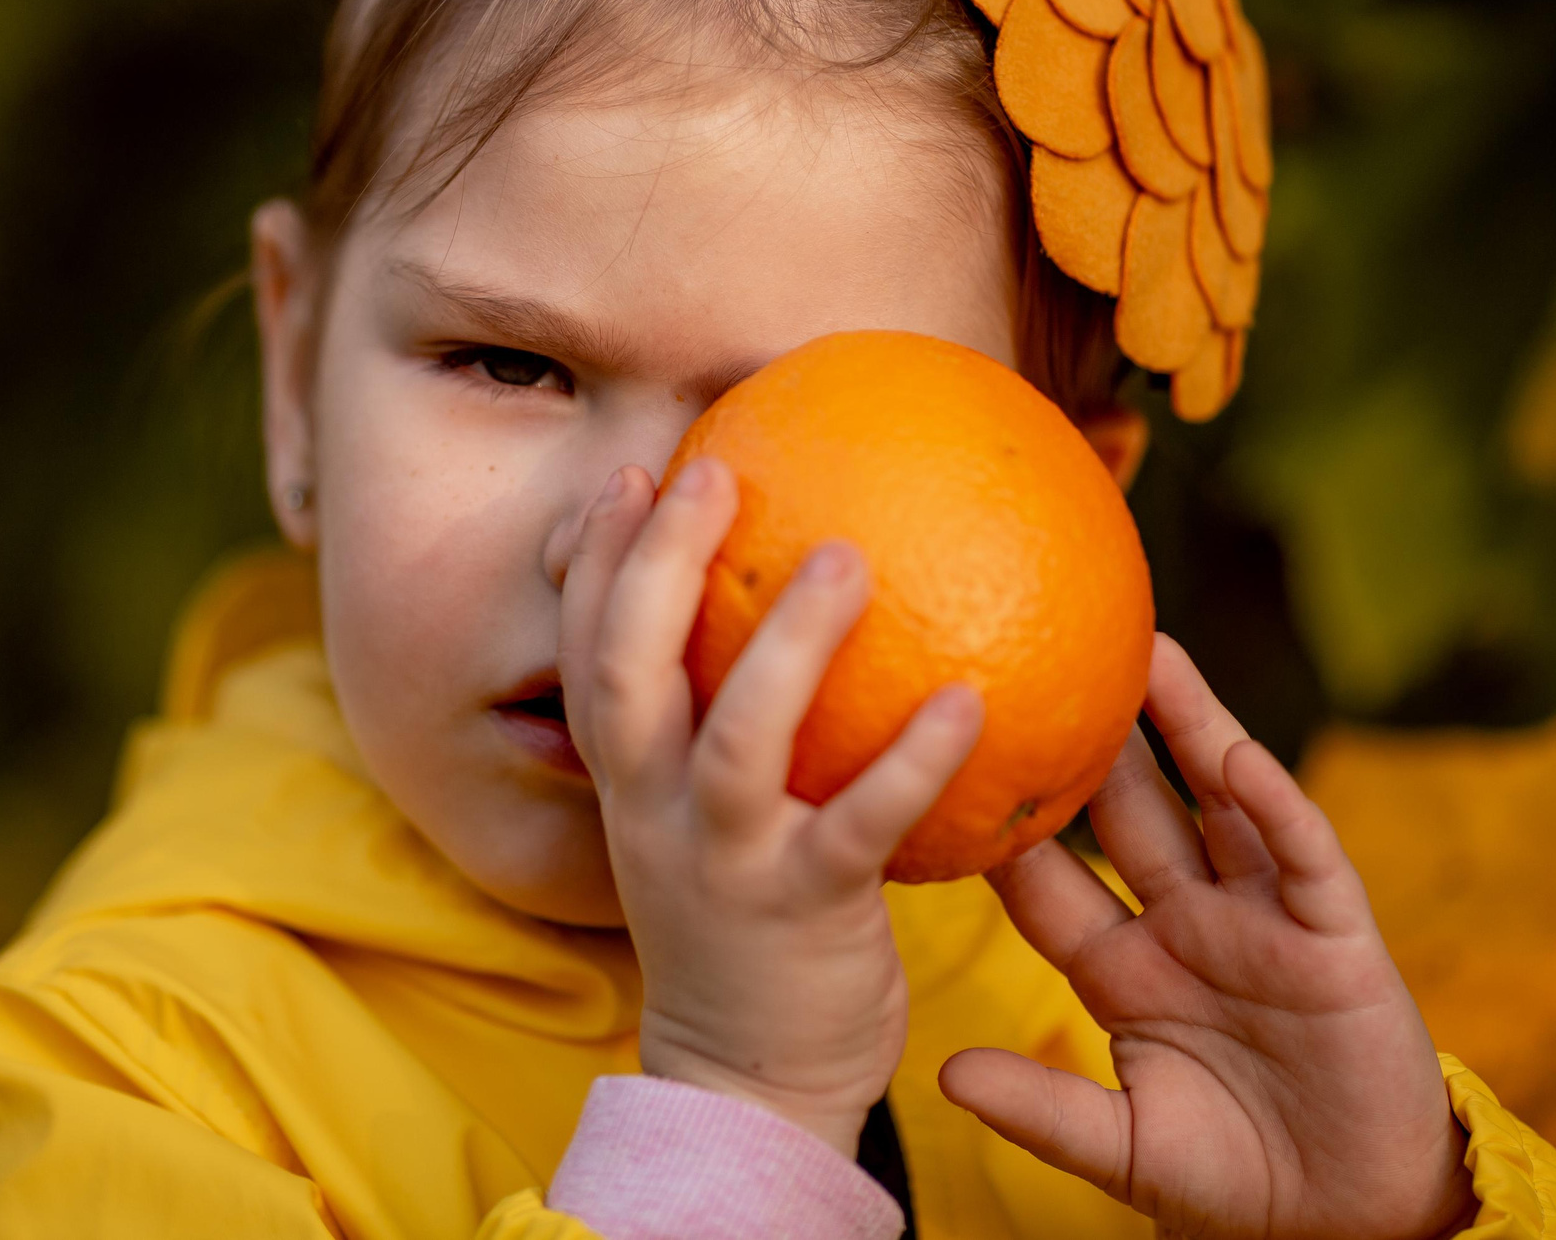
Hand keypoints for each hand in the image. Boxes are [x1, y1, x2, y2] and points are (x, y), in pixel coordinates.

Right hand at [558, 457, 984, 1154]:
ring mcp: (724, 863)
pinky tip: (970, 701)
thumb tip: (789, 609)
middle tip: (712, 471)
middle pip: (626, 670)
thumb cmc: (742, 924)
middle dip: (655, 565)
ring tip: (849, 558)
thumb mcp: (700, 821)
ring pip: (738, 738)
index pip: (585, 652)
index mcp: (628, 783)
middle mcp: (656, 812)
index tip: (631, 475)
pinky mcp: (806, 911)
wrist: (747, 1085)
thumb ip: (722, 727)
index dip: (593, 561)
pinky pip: (863, 825)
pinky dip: (913, 762)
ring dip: (789, 645)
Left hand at [940, 635, 1476, 1239]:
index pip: (1051, 882)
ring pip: (1217, 804)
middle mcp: (1189, 926)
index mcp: (1126, 970)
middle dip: (1092, 739)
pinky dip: (1275, 805)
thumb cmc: (1235, 1184)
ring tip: (1149, 649)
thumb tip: (943, 1074)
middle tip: (1042, 656)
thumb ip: (1042, 1109)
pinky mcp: (1335, 938)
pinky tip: (1241, 754)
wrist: (1354, 1221)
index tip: (948, 756)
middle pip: (1129, 814)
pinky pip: (1302, 857)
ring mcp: (1262, 922)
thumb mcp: (1125, 1148)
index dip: (1006, 823)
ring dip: (1189, 727)